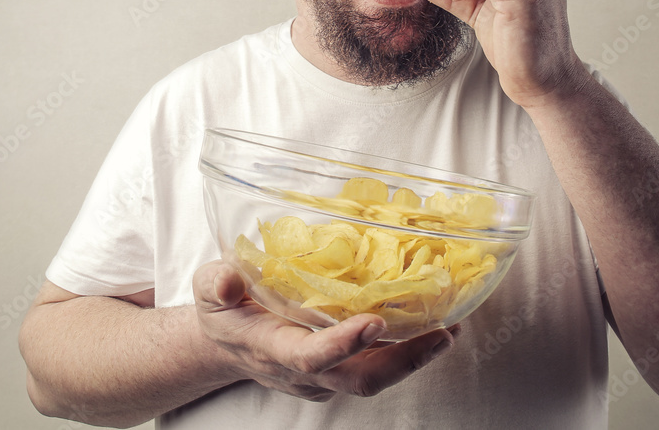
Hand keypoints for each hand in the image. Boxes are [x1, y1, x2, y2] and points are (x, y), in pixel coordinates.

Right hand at [192, 261, 456, 401]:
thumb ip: (216, 282)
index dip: (341, 344)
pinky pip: (376, 366)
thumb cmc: (223, 307)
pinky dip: (406, 349)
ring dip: (414, 357)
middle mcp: (302, 369)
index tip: (373, 321)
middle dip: (403, 361)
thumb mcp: (208, 287)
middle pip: (359, 379)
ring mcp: (323, 375)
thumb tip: (229, 279)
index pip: (309, 356)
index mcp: (271, 347)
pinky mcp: (337, 369)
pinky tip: (433, 323)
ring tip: (450, 329)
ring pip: (374, 377)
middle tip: (442, 333)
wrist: (225, 342)